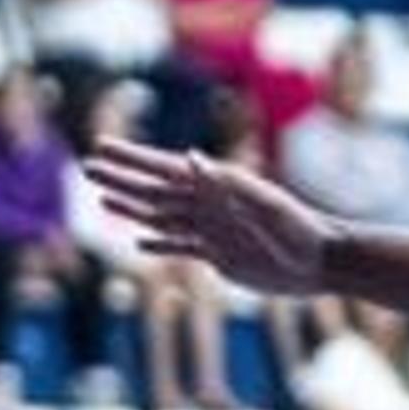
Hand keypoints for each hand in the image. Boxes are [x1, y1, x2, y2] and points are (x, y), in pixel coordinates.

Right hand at [83, 140, 331, 294]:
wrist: (321, 262)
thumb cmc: (298, 228)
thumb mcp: (263, 203)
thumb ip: (225, 182)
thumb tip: (190, 158)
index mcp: (217, 186)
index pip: (164, 168)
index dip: (132, 159)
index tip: (102, 147)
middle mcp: (209, 206)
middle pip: (154, 190)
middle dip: (121, 179)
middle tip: (87, 167)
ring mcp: (212, 231)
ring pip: (161, 217)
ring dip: (131, 208)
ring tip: (102, 200)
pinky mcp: (219, 256)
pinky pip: (181, 248)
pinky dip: (159, 243)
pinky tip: (140, 241)